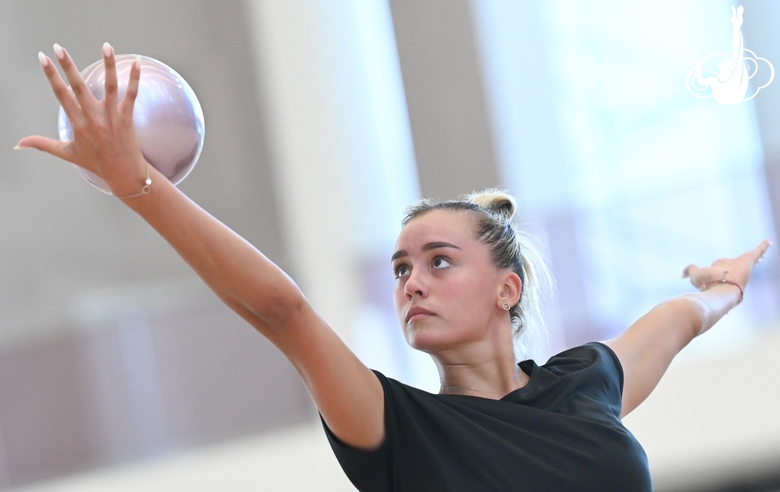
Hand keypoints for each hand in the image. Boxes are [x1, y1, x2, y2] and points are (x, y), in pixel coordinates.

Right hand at [15, 43, 148, 196]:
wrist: (123, 174)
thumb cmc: (96, 163)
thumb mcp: (67, 153)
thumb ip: (43, 144)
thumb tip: (18, 144)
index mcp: (77, 123)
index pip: (61, 95)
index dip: (51, 75)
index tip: (43, 58)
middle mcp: (93, 118)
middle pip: (78, 87)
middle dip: (68, 66)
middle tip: (58, 47)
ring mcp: (111, 117)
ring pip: (109, 86)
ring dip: (108, 65)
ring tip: (106, 45)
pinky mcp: (127, 117)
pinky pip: (132, 94)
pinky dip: (134, 78)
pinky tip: (136, 62)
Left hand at [682, 240, 770, 291]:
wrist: (721, 289)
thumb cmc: (708, 284)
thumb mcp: (696, 275)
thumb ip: (690, 270)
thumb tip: (681, 274)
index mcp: (721, 273)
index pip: (720, 267)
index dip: (719, 267)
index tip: (720, 268)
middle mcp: (732, 270)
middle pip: (734, 263)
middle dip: (736, 263)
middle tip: (744, 259)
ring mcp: (742, 266)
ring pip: (750, 258)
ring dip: (757, 254)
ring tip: (763, 247)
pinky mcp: (749, 260)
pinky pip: (758, 251)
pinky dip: (763, 246)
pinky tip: (768, 241)